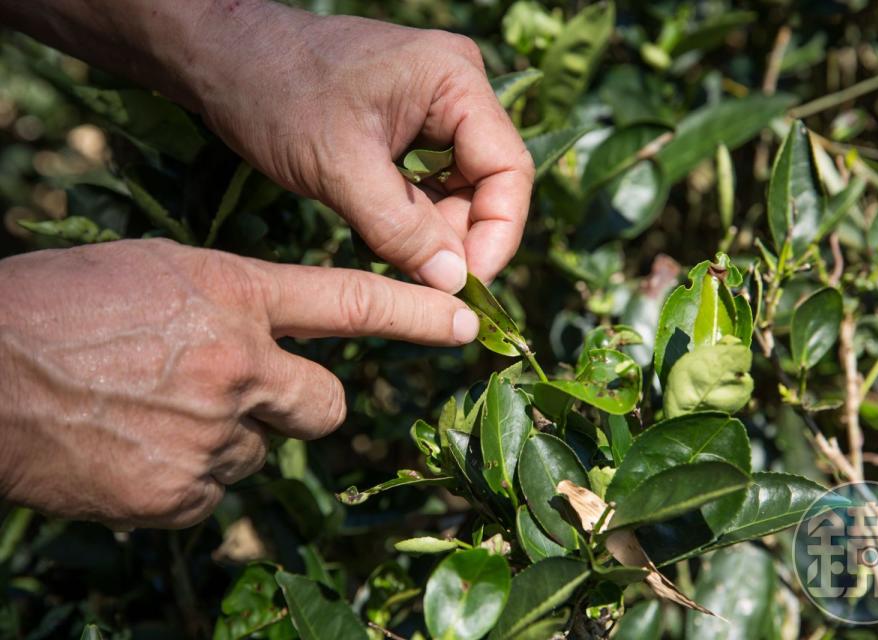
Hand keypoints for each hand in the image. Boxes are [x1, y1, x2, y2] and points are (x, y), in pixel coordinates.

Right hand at [0, 239, 478, 528]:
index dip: (415, 315)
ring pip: (259, 450)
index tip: (467, 325)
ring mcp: (213, 438)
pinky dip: (184, 476)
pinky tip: (132, 449)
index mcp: (235, 295)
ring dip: (225, 438)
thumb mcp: (161, 274)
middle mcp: (240, 367)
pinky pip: (211, 492)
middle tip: (240, 390)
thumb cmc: (61, 306)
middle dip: (300, 403)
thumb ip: (234, 310)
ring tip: (151, 412)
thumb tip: (273, 356)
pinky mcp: (180, 497)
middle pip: (326, 406)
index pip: (350, 302)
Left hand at [190, 4, 533, 291]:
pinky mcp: (408, 131)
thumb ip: (400, 228)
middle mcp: (456, 92)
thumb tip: (454, 282)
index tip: (467, 285)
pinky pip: (428, 187)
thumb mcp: (339, 167)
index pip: (508, 169)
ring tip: (399, 263)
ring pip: (457, 192)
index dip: (497, 234)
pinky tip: (389, 243)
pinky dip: (413, 223)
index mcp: (454, 80)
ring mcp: (433, 111)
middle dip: (460, 239)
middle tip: (427, 286)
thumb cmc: (275, 93)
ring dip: (434, 236)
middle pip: (487, 184)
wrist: (221, 58)